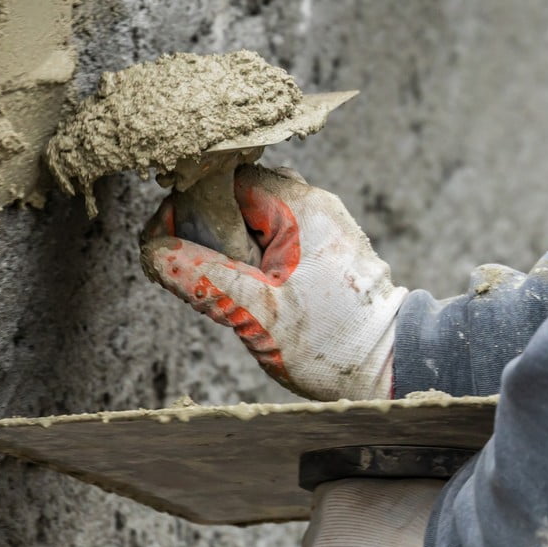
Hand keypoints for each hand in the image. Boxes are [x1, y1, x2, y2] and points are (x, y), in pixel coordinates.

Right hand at [139, 165, 405, 401]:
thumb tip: (154, 252)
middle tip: (194, 269)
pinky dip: (253, 258)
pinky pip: (275, 238)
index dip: (191, 207)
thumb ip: (201, 277)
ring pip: (255, 220)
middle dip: (209, 230)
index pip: (227, 180)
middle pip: (239, 196)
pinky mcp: (325, 249)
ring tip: (224, 285)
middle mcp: (314, 206)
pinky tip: (249, 290)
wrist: (393, 366)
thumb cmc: (331, 341)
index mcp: (299, 207)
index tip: (170, 241)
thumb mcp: (254, 311)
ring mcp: (322, 227)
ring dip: (231, 247)